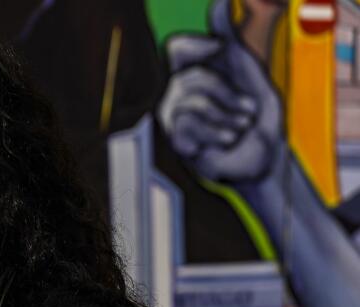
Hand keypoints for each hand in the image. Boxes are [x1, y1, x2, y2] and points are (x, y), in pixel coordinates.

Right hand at [157, 0, 284, 187]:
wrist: (263, 158)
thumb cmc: (258, 118)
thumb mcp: (250, 73)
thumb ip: (231, 40)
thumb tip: (220, 1)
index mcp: (197, 73)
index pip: (177, 49)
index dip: (195, 47)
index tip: (221, 51)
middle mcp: (181, 93)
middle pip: (190, 76)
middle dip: (227, 92)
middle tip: (249, 110)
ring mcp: (176, 118)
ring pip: (190, 99)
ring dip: (226, 114)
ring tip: (241, 127)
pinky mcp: (176, 140)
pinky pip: (187, 122)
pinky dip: (216, 130)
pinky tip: (227, 140)